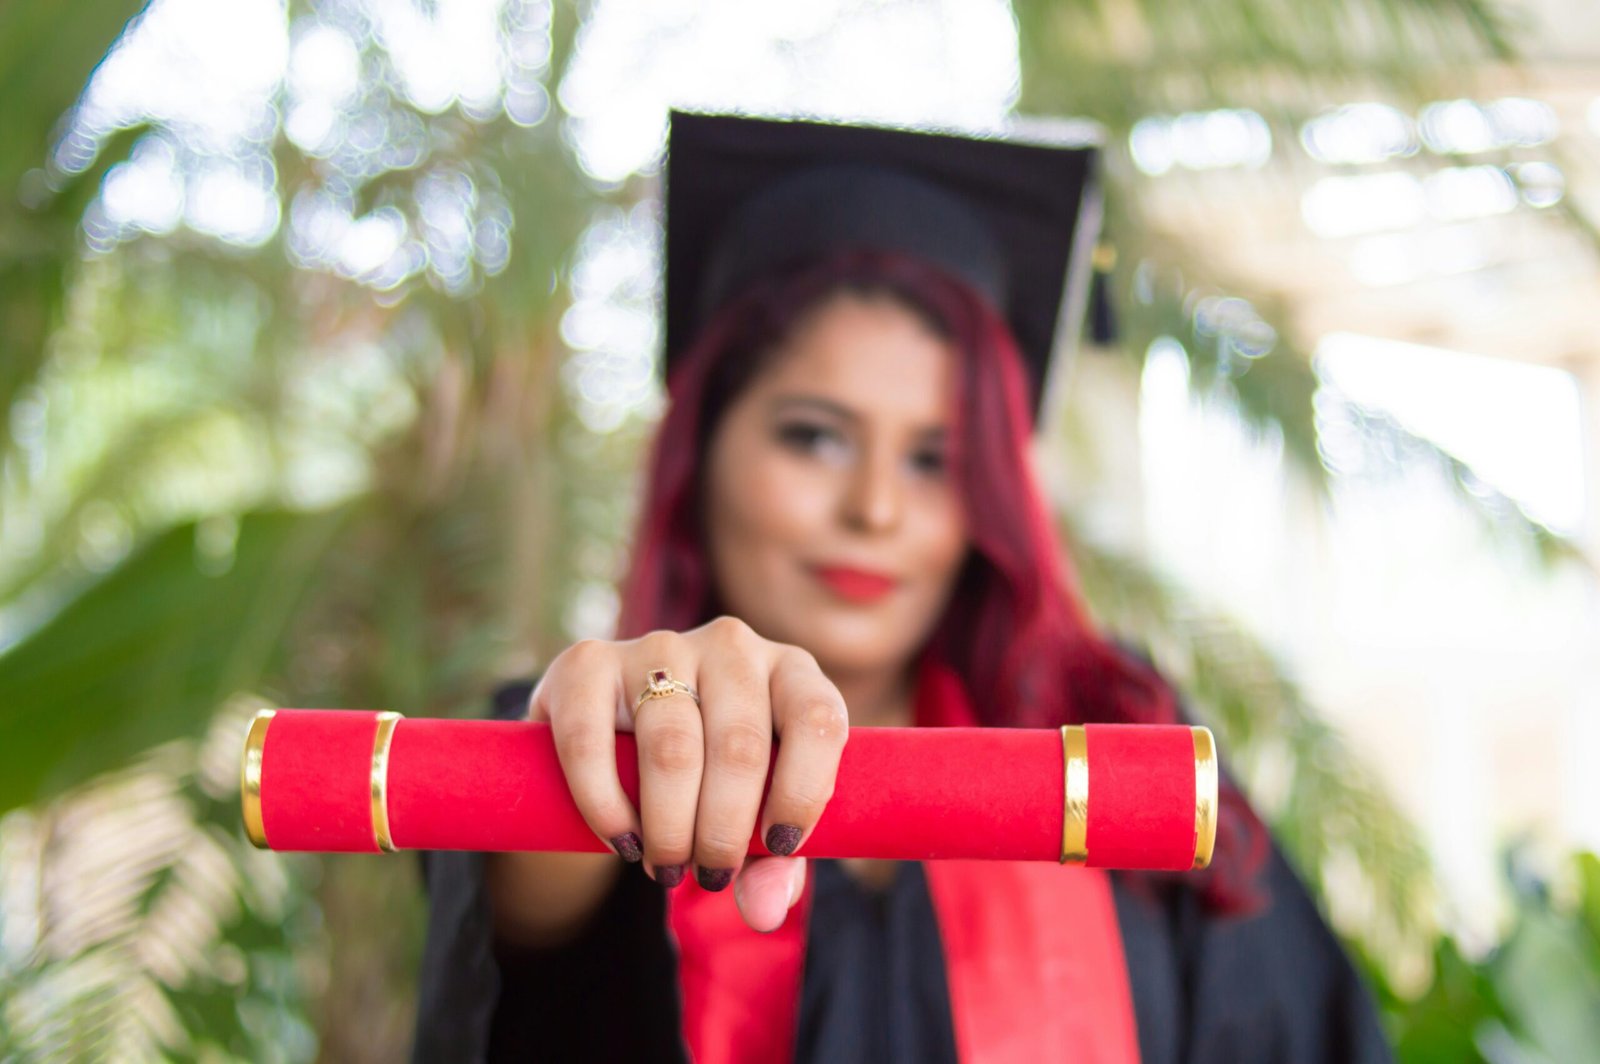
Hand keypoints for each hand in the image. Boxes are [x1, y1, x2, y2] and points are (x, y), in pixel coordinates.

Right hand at [527, 616, 848, 932]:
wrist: (619, 740)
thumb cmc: (714, 781)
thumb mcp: (756, 819)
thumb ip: (772, 865)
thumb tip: (763, 912)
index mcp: (791, 672)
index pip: (817, 719)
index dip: (803, 790)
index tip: (779, 847)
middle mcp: (732, 646)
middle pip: (740, 746)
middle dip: (724, 831)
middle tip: (709, 876)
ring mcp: (659, 646)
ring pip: (672, 747)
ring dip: (670, 826)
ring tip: (665, 868)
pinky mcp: (588, 662)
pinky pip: (591, 739)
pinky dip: (606, 804)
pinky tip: (621, 840)